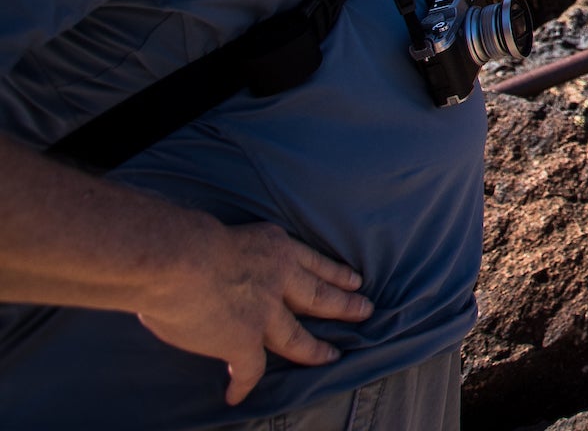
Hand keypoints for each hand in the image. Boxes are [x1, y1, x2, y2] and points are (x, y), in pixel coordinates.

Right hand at [133, 220, 371, 405]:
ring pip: (298, 336)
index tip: (356, 280)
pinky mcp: (245, 341)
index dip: (336, 273)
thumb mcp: (229, 235)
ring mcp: (266, 312)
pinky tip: (237, 395)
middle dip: (344, 304)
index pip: (314, 262)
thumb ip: (233, 255)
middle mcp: (279, 279)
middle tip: (366, 309)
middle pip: (320, 295)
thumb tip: (212, 271)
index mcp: (276, 248)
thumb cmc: (185, 241)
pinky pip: (250, 369)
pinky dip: (243, 383)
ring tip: (331, 356)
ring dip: (315, 349)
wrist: (179, 260)